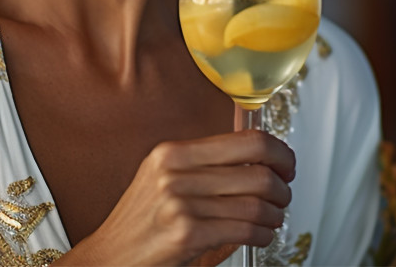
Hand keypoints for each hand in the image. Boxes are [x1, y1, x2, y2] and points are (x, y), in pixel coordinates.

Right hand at [59, 130, 295, 266]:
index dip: (278, 152)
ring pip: (257, 205)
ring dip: (275, 216)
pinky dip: (262, 235)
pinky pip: (247, 230)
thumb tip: (260, 156)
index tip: (285, 164)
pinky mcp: (187, 234)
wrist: (110, 256)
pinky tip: (257, 236)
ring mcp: (180, 203)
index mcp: (172, 152)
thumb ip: (205, 166)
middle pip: (259, 172)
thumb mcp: (164, 180)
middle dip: (282, 189)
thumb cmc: (143, 223)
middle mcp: (174, 172)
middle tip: (283, 196)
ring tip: (270, 220)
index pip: (246, 140)